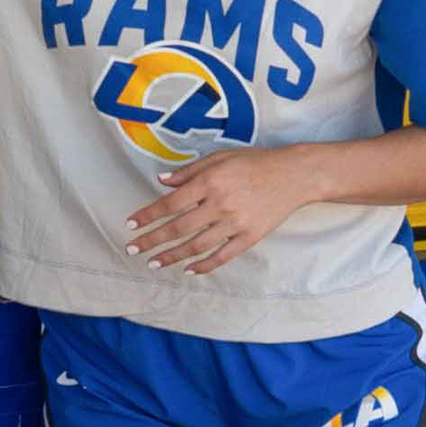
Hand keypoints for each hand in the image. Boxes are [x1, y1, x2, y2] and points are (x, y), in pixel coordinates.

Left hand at [125, 145, 327, 275]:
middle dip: (151, 241)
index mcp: (210, 181)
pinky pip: (222, 256)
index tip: (131, 224)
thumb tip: (161, 181)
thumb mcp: (220, 157)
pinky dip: (203, 265)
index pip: (170, 203)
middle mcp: (220, 204)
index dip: (148, 216)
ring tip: (153, 263)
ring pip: (196, 246)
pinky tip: (187, 269)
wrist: (294, 175)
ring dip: (171, 257)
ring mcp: (235, 223)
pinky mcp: (250, 237)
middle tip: (132, 249)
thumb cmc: (255, 162)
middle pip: (178, 228)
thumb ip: (190, 170)